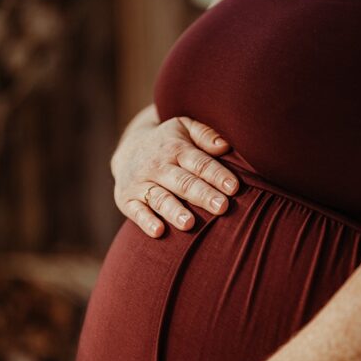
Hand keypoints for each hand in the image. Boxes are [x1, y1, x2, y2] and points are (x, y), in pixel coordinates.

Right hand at [112, 115, 238, 237]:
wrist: (127, 149)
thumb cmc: (166, 142)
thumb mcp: (183, 128)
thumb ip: (205, 134)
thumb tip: (225, 146)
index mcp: (175, 149)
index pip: (199, 163)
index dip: (216, 175)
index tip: (234, 187)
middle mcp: (157, 167)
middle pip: (183, 182)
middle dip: (202, 194)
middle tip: (221, 206)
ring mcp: (140, 184)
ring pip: (160, 199)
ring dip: (174, 211)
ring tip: (189, 224)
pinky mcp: (126, 200)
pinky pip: (136, 212)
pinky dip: (146, 222)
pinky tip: (159, 232)